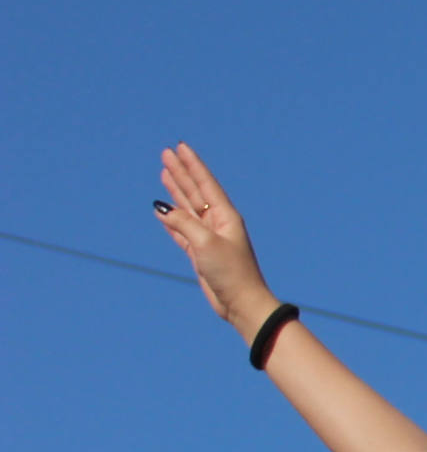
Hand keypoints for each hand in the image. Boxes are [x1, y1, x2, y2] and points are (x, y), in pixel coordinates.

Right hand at [150, 144, 284, 336]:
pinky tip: (162, 208)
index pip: (205, 184)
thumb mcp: (205, 243)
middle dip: (181, 172)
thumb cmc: (231, 273)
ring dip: (176, 190)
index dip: (192, 165)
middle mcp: (218, 224)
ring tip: (164, 172)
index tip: (180, 147)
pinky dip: (171, 218)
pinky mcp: (200, 253)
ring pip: (187, 208)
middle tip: (165, 153)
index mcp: (226, 217)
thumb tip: (161, 207)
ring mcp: (208, 238)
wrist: (241, 304)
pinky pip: (181, 229)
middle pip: (195, 192)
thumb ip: (184, 223)